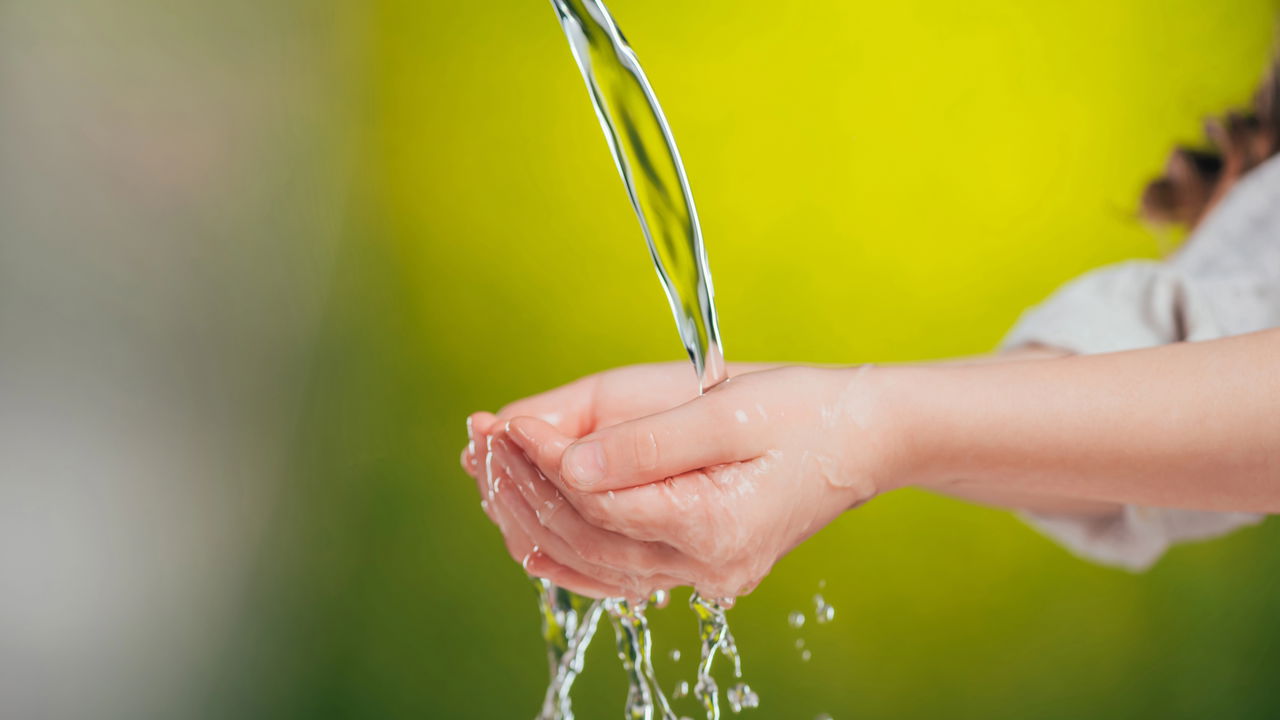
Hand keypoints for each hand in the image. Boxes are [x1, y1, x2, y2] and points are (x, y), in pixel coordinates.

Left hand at [462, 364, 904, 598]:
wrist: (866, 437)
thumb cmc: (807, 410)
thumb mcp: (727, 410)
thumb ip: (644, 442)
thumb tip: (566, 464)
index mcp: (717, 527)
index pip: (601, 501)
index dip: (544, 461)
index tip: (502, 422)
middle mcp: (708, 568)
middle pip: (587, 536)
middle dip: (524, 486)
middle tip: (480, 440)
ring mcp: (705, 576)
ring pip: (593, 560)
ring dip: (533, 516)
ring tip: (487, 470)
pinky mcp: (700, 567)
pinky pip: (617, 573)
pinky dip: (567, 553)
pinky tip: (525, 532)